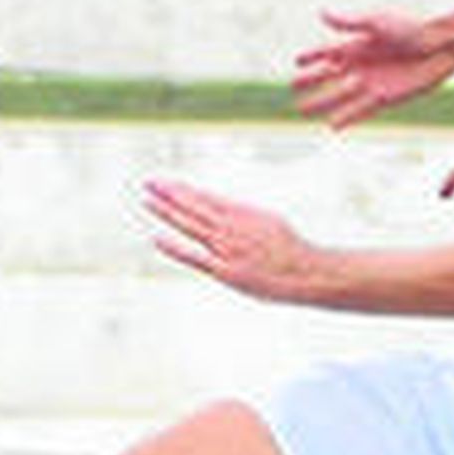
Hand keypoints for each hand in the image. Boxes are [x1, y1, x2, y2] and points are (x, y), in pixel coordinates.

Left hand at [144, 179, 320, 302]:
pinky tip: (157, 238)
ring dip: (167, 212)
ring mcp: (227, 248)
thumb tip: (222, 211)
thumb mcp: (267, 221)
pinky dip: (175, 247)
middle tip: (148, 182)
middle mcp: (232, 227)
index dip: (182, 190)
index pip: (204, 198)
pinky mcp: (226, 271)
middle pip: (194, 206)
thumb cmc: (290, 250)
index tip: (164, 182)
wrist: (307, 272)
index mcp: (242, 212)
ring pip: (191, 225)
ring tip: (147, 200)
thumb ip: (242, 217)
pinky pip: (195, 257)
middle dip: (169, 194)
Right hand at [292, 9, 453, 128]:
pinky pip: (360, 110)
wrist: (440, 48)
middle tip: (293, 87)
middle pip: (329, 75)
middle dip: (311, 81)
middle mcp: (361, 65)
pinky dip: (346, 118)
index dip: (313, 56)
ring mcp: (371, 83)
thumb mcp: (378, 23)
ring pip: (339, 96)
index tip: (296, 61)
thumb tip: (321, 13)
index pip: (328, 51)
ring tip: (303, 110)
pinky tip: (331, 127)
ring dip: (321, 103)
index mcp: (357, 44)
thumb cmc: (411, 30)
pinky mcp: (384, 98)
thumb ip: (350, 23)